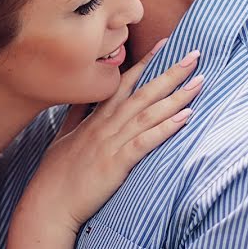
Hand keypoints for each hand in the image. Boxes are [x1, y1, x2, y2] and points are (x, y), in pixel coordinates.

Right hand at [29, 42, 202, 231]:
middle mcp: (104, 126)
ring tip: (199, 81)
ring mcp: (110, 143)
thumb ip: (76, 116)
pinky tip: (186, 117)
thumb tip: (82, 99)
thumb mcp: (63, 138)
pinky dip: (166, 128)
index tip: (165, 44)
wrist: (48, 203)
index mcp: (95, 119)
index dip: (146, 63)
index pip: (124, 83)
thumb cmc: (55, 175)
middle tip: (195, 55)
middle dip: (171, 72)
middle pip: (143, 92)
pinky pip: (145, 141)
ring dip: (175, 96)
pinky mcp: (115, 163)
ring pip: (148, 113)